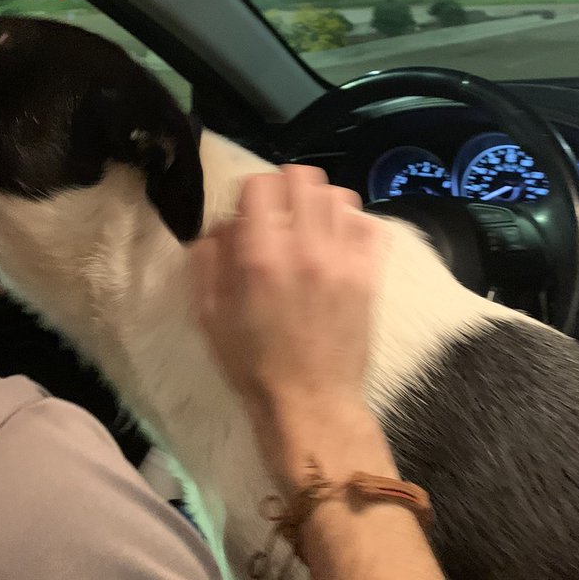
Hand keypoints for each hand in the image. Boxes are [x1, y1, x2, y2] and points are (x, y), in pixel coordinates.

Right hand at [189, 166, 381, 421]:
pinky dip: (352, 225)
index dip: (249, 193)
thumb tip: (222, 224)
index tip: (247, 214)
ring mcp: (344, 259)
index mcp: (260, 257)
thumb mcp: (209, 314)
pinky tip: (338, 244)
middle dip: (285, 189)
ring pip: (338, 195)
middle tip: (279, 215)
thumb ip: (207, 260)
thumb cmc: (252, 362)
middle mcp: (305, 248)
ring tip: (310, 227)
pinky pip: (369, 223)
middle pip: (303, 177)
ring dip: (319, 203)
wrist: (311, 402)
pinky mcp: (371, 274)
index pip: (260, 183)